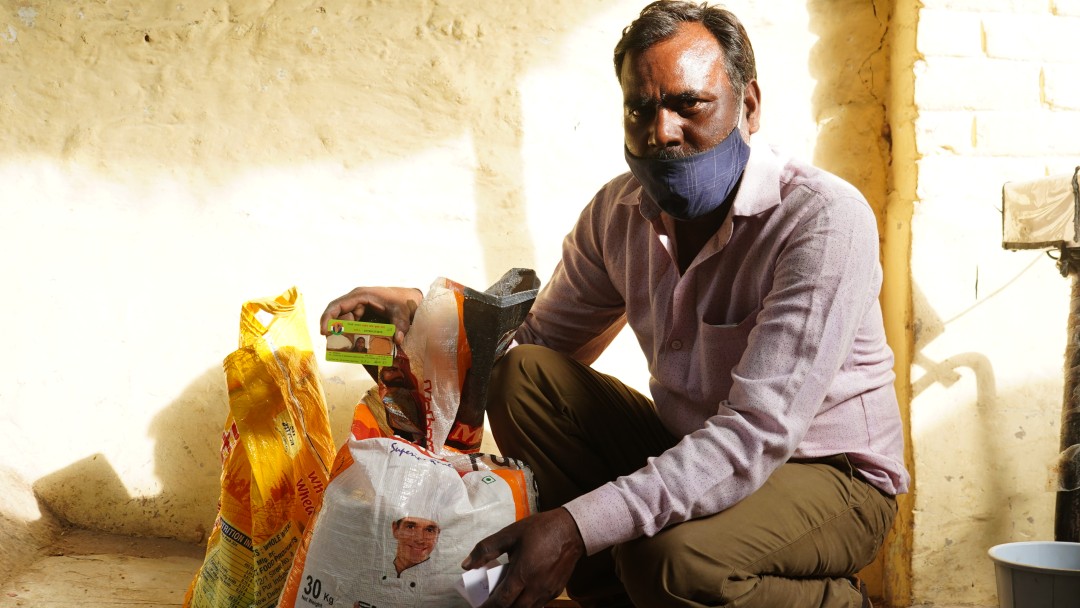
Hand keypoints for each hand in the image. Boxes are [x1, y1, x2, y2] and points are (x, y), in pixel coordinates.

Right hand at [319, 286, 423, 344]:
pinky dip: (351, 335)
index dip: (327, 318)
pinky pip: (351, 326)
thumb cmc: (404, 302)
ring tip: (346, 349)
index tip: (324, 332)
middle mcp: (356, 301)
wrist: (410, 299)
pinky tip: (354, 347)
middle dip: (335, 332)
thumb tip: (397, 340)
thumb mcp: (402, 314)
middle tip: (337, 347)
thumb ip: (400, 326)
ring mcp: (358, 308)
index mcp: (361, 296)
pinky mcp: (362, 314)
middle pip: (337, 316)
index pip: (336, 306)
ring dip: (343, 336)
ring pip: (344, 323)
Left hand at [462, 508, 585, 607]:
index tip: (479, 607)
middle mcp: (535, 588)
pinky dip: (527, 605)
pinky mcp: (556, 591)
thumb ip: (486, 549)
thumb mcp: (510, 534)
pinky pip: (539, 605)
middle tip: (490, 603)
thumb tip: (466, 564)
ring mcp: (548, 592)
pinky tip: (521, 596)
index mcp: (522, 574)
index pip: (501, 602)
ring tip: (505, 601)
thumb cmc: (540, 530)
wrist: (572, 530)